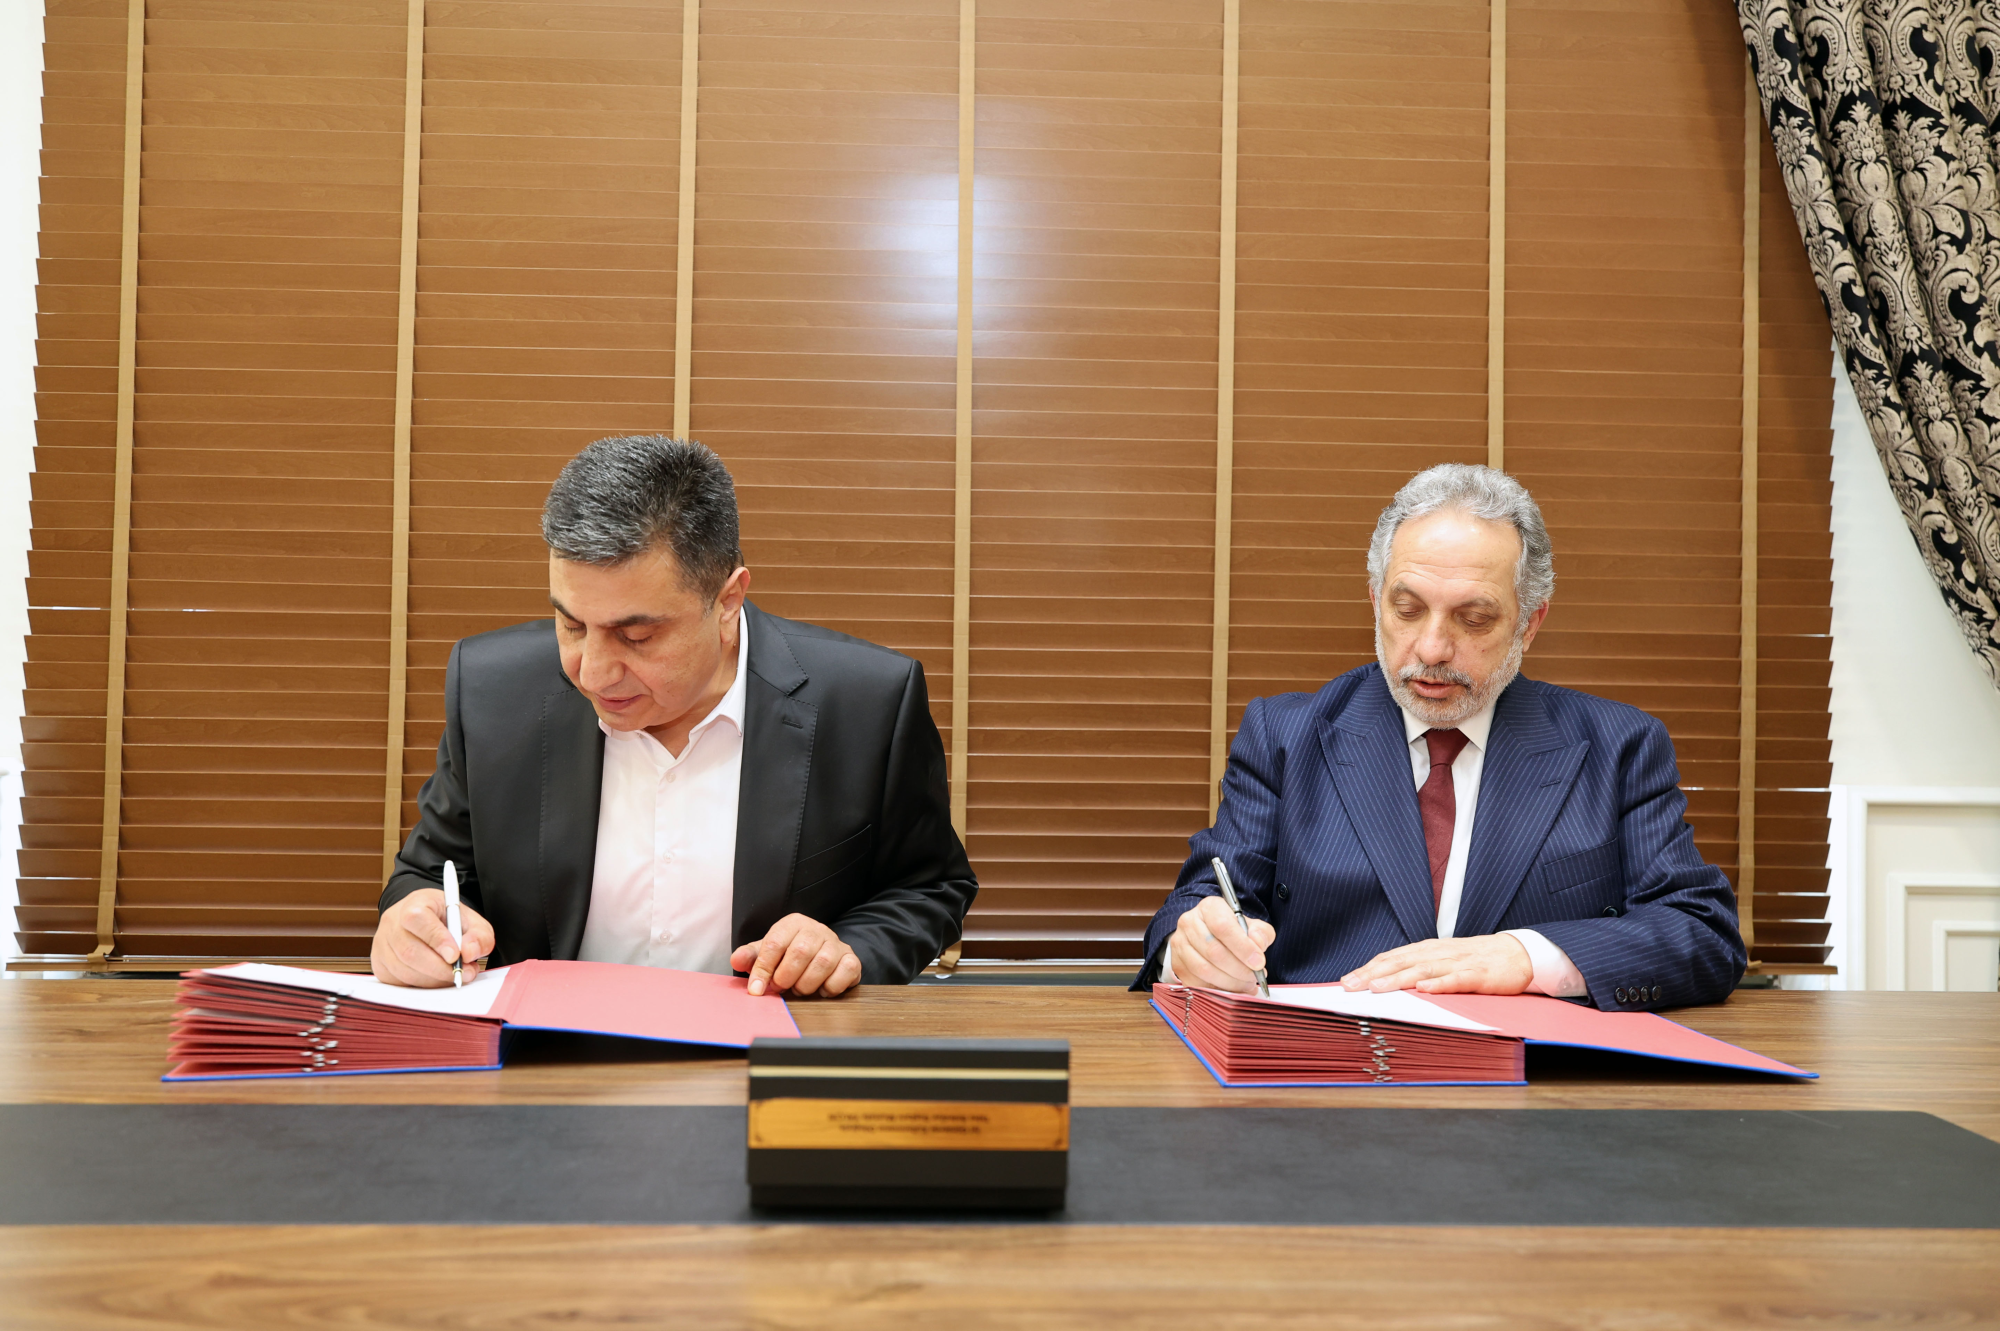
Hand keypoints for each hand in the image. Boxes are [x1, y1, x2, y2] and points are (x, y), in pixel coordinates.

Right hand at [371, 888, 494, 987]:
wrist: (428, 921)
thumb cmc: (449, 920)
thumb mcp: (471, 920)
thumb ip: (478, 935)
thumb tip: (469, 953)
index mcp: (414, 903)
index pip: (417, 919)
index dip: (437, 939)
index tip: (456, 955)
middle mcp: (392, 922)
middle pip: (408, 950)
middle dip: (440, 968)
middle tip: (463, 973)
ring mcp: (382, 943)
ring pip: (404, 970)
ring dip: (433, 979)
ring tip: (454, 975)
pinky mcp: (379, 964)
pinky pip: (398, 981)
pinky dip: (422, 985)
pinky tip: (437, 978)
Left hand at [730, 913, 860, 997]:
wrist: (821, 954)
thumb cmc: (789, 955)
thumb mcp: (767, 953)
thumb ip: (750, 956)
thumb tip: (737, 960)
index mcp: (793, 923)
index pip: (775, 943)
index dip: (763, 969)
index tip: (756, 989)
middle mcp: (816, 929)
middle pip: (800, 952)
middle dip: (786, 977)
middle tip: (781, 988)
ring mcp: (837, 943)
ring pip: (823, 963)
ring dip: (807, 984)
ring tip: (799, 989)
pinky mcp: (852, 959)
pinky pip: (845, 972)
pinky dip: (830, 987)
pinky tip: (821, 989)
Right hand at [1166, 895, 1275, 993]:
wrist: (1209, 935)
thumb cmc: (1233, 931)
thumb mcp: (1251, 926)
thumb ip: (1260, 933)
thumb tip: (1258, 945)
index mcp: (1209, 908)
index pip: (1222, 927)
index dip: (1242, 947)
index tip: (1259, 963)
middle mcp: (1189, 923)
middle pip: (1213, 951)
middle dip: (1238, 970)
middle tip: (1253, 978)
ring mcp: (1180, 944)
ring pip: (1204, 969)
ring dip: (1229, 982)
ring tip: (1245, 984)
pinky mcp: (1177, 964)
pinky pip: (1196, 982)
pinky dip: (1217, 989)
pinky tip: (1231, 988)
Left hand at [1340, 934, 1532, 994]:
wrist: (1519, 953)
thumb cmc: (1478, 959)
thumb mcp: (1445, 960)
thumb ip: (1420, 968)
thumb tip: (1389, 982)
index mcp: (1429, 950)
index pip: (1393, 957)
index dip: (1369, 968)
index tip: (1346, 980)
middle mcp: (1439, 953)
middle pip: (1401, 962)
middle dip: (1373, 973)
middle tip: (1350, 985)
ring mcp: (1459, 963)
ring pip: (1423, 970)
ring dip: (1399, 978)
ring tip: (1377, 987)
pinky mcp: (1479, 975)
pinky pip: (1457, 979)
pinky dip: (1440, 984)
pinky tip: (1425, 989)